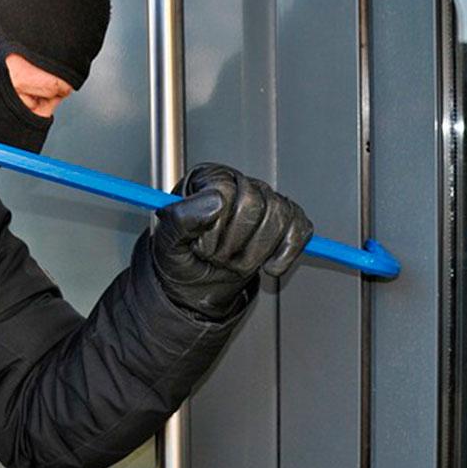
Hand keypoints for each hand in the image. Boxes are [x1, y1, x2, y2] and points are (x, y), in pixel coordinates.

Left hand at [150, 162, 312, 319]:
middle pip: (255, 203)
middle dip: (234, 243)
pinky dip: (285, 253)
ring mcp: (266, 201)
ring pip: (279, 216)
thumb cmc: (181, 259)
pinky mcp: (285, 222)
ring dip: (255, 253)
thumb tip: (214, 201)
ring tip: (233, 261)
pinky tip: (267, 265)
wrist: (195, 288)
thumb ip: (181, 218)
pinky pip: (300, 229)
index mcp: (207, 179)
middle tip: (217, 258)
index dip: (215, 227)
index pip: (224, 191)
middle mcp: (239, 184)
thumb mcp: (167, 242)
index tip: (202, 246)